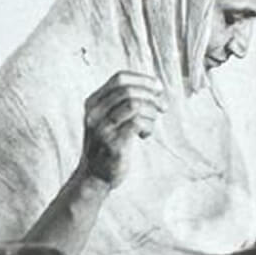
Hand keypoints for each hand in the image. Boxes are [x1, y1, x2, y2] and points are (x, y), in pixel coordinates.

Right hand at [77, 71, 166, 188]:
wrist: (94, 176)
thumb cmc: (108, 144)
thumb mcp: (109, 118)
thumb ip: (123, 102)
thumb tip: (156, 87)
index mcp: (93, 102)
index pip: (120, 78)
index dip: (143, 79)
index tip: (159, 88)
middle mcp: (94, 113)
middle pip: (129, 90)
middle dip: (152, 96)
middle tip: (162, 107)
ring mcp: (101, 128)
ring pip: (135, 105)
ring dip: (151, 112)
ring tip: (150, 125)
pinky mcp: (112, 143)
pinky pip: (137, 123)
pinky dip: (148, 126)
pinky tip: (144, 135)